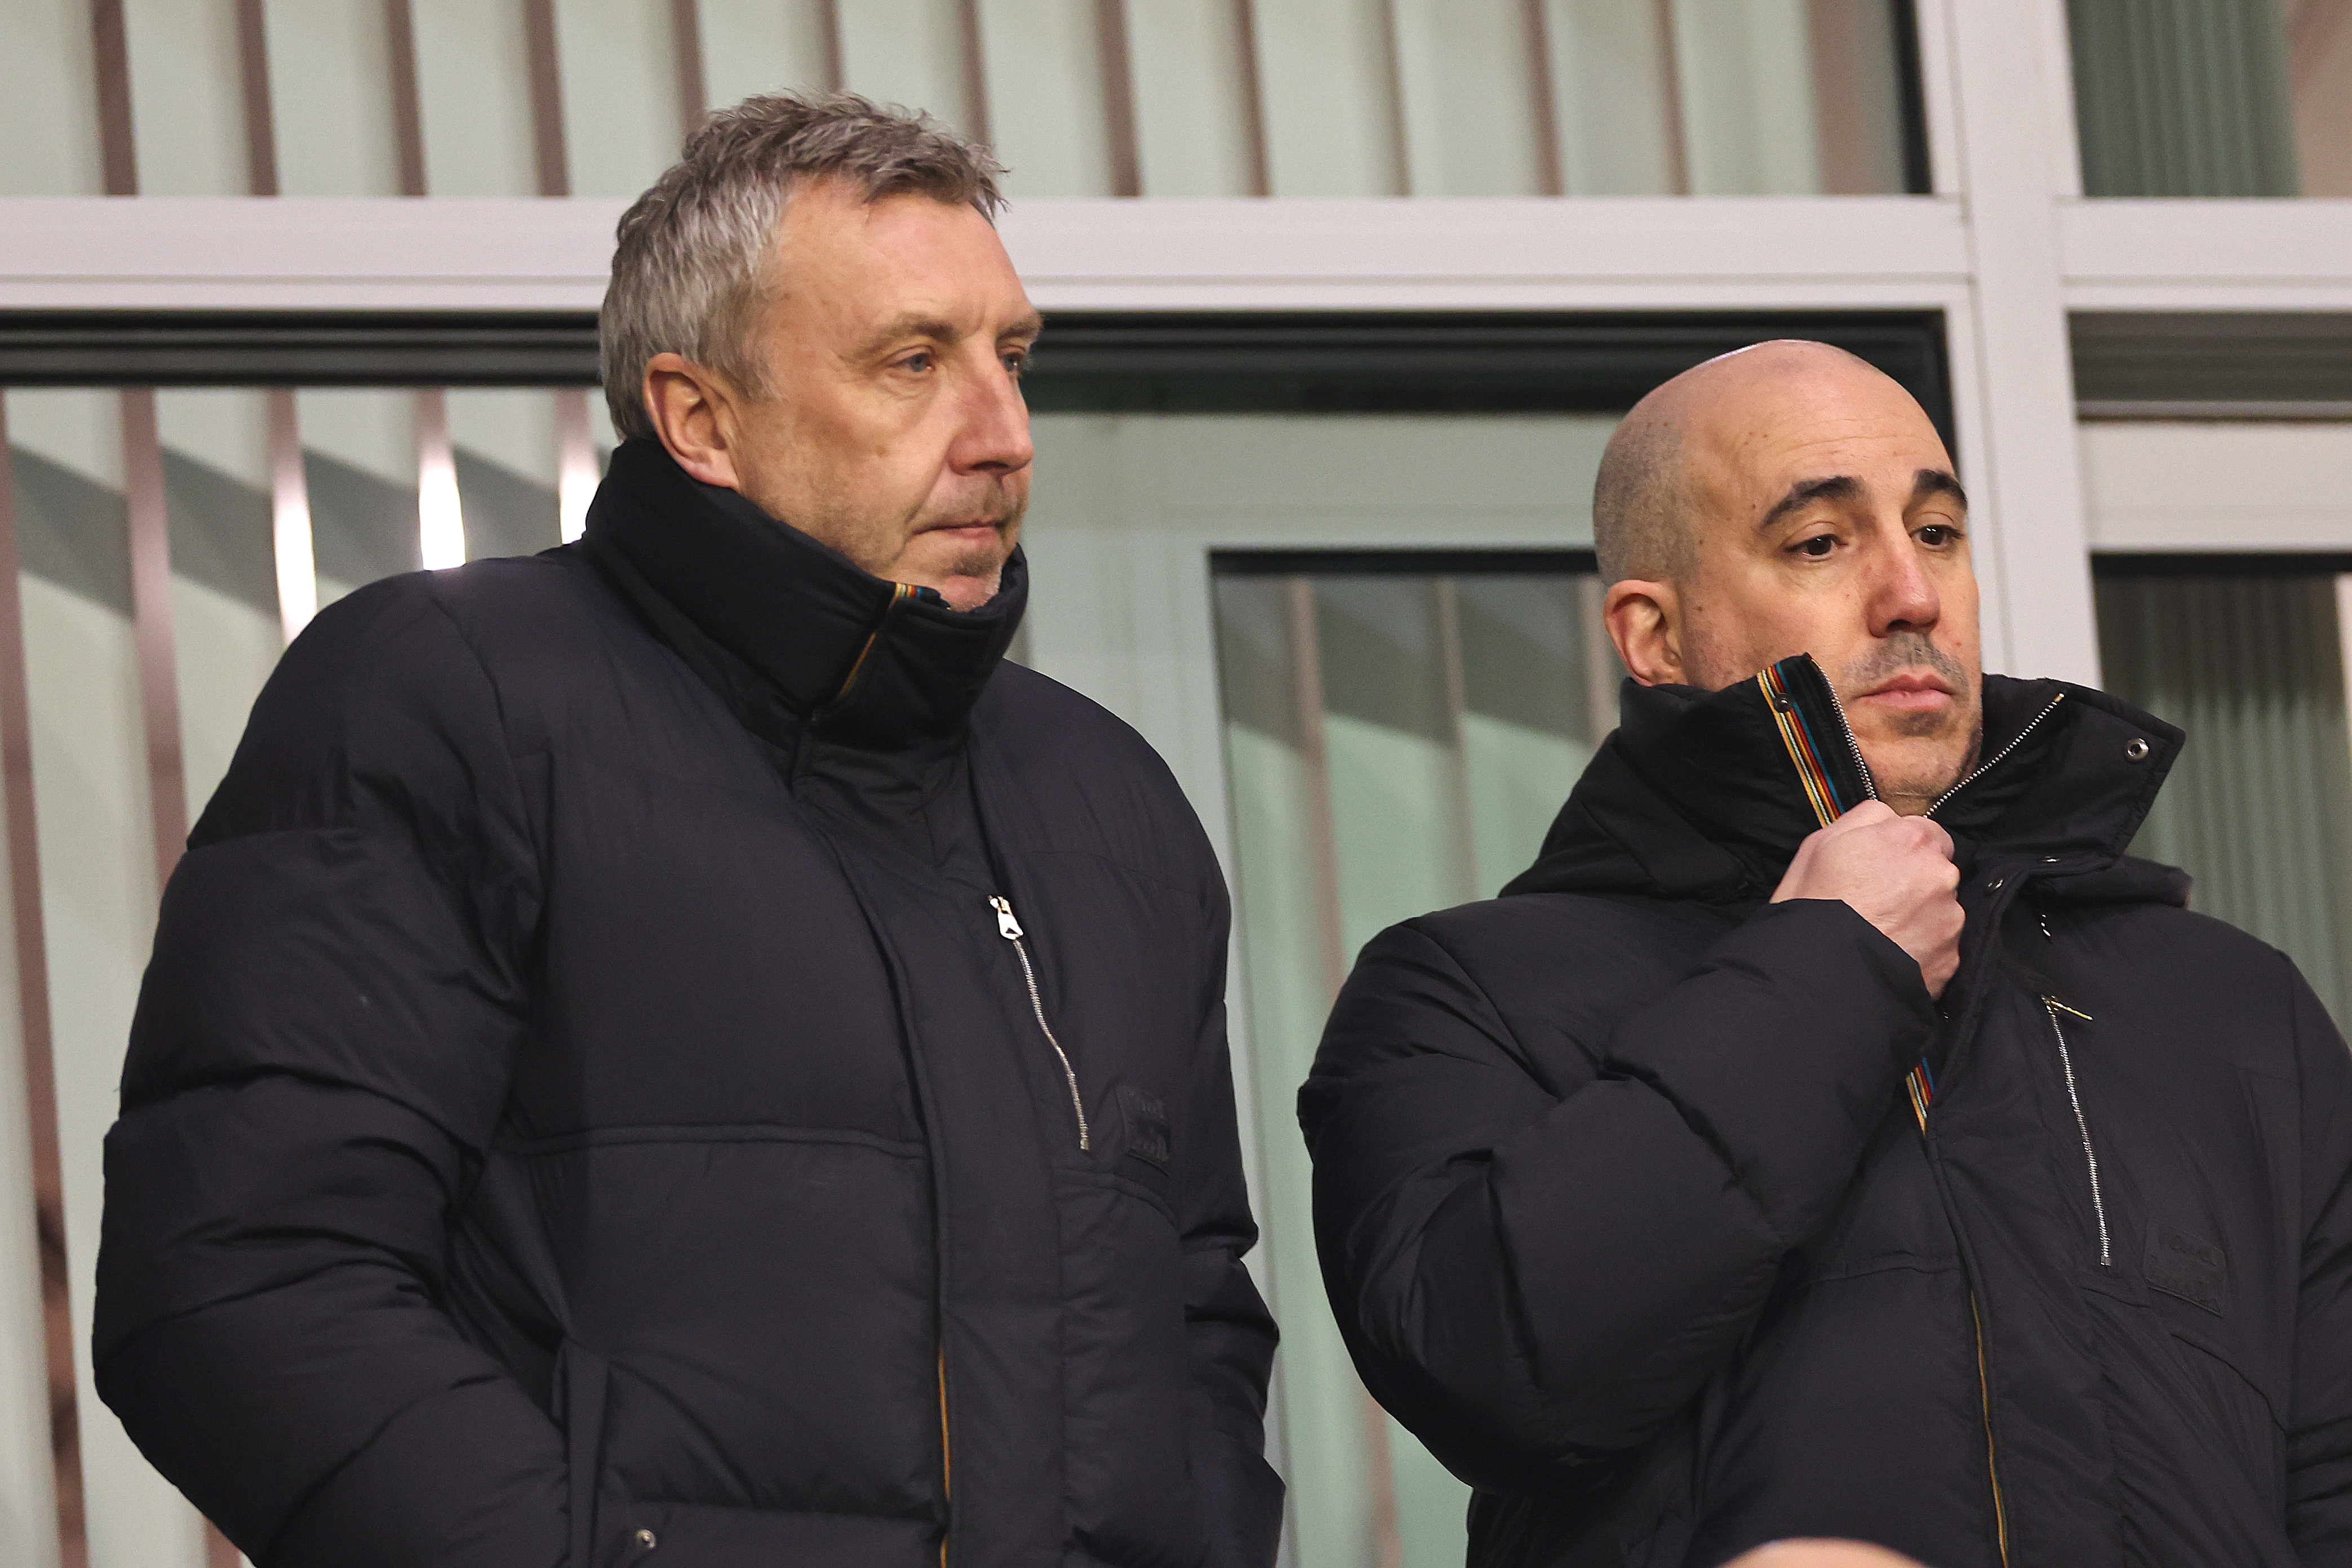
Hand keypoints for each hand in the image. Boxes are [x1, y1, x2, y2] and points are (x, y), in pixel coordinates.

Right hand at [1770, 800, 1961, 997]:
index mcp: (1911, 839)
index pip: (1927, 832)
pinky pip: (1940, 948)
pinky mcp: (1951, 959)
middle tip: (1875, 904)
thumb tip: (1886, 819)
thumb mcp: (1820, 843)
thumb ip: (1864, 819)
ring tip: (1881, 935)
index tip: (1880, 869)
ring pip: (1941, 910)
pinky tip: (1889, 956)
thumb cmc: (1812, 906)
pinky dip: (1921, 951)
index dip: (1902, 850)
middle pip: (1937, 872)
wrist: (1821, 976)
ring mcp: (1950, 919)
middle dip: (1914, 883)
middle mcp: (1940, 874)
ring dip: (1920, 918)